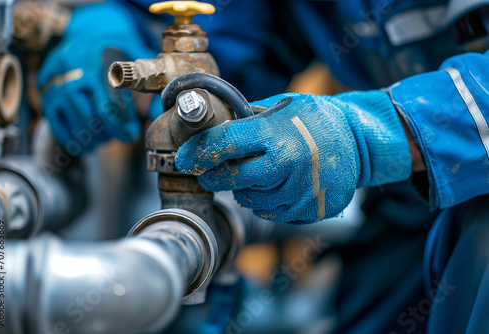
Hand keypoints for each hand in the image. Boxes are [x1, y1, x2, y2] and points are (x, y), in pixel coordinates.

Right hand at [37, 2, 160, 153]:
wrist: (86, 33)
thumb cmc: (116, 51)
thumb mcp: (134, 57)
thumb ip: (148, 81)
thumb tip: (163, 110)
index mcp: (100, 64)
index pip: (111, 105)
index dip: (123, 126)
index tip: (132, 136)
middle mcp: (76, 72)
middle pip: (94, 116)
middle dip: (111, 133)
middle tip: (121, 139)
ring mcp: (58, 83)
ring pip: (77, 121)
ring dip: (93, 137)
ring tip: (104, 141)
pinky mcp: (46, 93)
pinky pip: (56, 123)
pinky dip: (70, 139)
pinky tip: (84, 147)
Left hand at [175, 91, 411, 223]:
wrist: (361, 143)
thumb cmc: (318, 120)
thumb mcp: (284, 106)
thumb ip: (250, 119)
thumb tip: (214, 128)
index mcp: (275, 134)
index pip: (223, 144)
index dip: (197, 152)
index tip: (183, 159)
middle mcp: (285, 165)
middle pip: (231, 179)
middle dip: (213, 176)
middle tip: (207, 172)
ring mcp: (298, 192)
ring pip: (249, 200)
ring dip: (243, 189)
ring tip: (255, 174)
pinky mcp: (308, 211)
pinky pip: (271, 213)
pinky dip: (265, 202)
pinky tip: (274, 186)